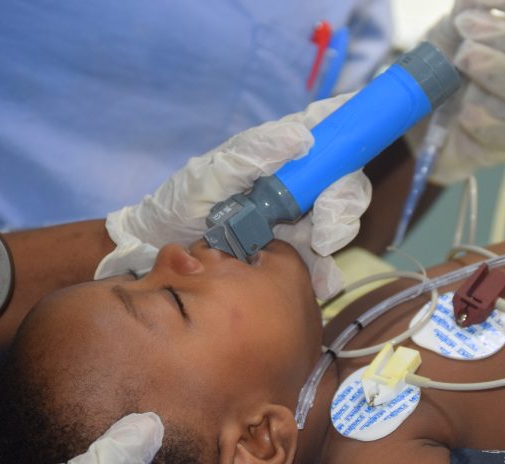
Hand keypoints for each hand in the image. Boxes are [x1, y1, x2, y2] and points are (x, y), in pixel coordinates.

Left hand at [95, 93, 370, 299]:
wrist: (159, 249)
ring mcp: (292, 216)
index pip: (326, 140)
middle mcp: (290, 183)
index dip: (346, 150)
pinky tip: (323, 284)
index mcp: (274, 156)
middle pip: (340, 183)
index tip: (341, 179)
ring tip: (322, 270)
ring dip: (335, 240)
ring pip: (335, 219)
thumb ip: (252, 156)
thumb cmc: (180, 205)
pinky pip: (318, 256)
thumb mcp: (210, 178)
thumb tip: (301, 138)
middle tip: (325, 238)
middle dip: (341, 208)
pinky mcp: (289, 248)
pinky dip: (325, 271)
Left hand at [418, 0, 504, 182]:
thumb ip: (465, 12)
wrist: (429, 126)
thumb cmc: (450, 73)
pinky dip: (478, 114)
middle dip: (500, 32)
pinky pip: (500, 127)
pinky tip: (462, 109)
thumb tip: (470, 1)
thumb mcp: (452, 35)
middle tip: (464, 25)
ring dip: (490, 67)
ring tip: (462, 61)